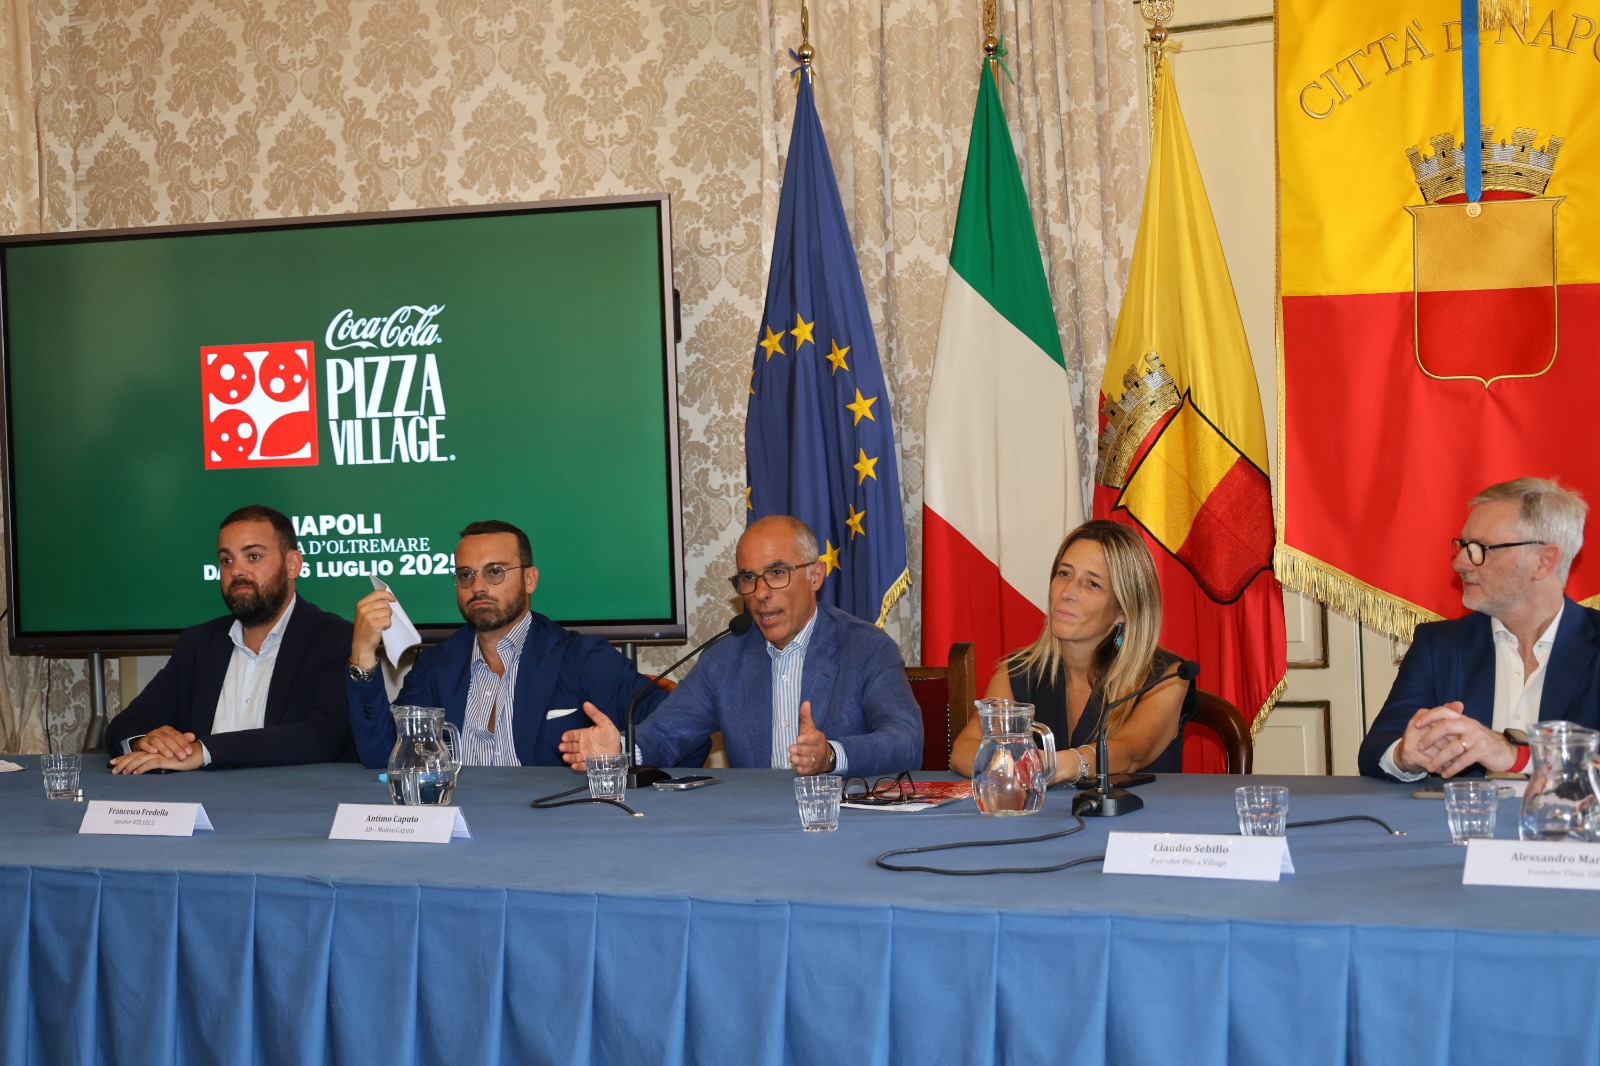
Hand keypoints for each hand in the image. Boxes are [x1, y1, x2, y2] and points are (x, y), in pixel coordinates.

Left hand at [110, 744, 203, 773]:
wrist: (197, 753)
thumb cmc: (184, 758)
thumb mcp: (168, 760)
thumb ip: (158, 761)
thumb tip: (149, 767)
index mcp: (154, 751)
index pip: (135, 754)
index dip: (123, 758)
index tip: (113, 762)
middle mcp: (155, 752)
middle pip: (134, 756)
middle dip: (122, 762)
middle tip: (113, 770)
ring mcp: (160, 755)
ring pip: (139, 759)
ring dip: (129, 766)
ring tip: (122, 772)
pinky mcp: (165, 760)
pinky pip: (150, 764)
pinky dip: (142, 768)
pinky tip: (135, 773)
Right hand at [135, 725, 196, 760]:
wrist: (146, 745)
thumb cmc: (163, 744)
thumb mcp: (174, 741)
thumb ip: (183, 739)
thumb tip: (193, 736)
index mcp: (168, 730)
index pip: (177, 736)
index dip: (184, 744)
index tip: (189, 752)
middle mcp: (158, 731)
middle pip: (168, 739)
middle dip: (176, 748)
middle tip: (182, 757)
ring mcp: (149, 736)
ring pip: (157, 741)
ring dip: (163, 748)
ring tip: (170, 756)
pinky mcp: (141, 742)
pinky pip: (144, 744)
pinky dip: (148, 748)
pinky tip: (154, 752)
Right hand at [351, 589, 395, 669]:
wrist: (361, 644)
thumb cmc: (365, 629)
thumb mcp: (365, 614)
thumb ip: (373, 605)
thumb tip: (388, 599)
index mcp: (361, 604)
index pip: (377, 593)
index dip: (387, 595)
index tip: (393, 599)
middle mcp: (363, 609)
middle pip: (384, 603)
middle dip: (388, 610)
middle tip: (383, 618)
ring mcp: (368, 616)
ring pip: (387, 612)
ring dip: (387, 618)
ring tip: (381, 624)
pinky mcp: (374, 624)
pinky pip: (388, 620)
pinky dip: (387, 625)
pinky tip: (381, 628)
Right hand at [558, 702, 621, 771]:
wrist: (619, 748)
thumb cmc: (610, 735)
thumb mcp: (605, 723)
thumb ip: (595, 714)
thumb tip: (586, 703)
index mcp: (584, 735)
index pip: (573, 735)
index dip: (568, 736)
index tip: (564, 737)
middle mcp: (582, 745)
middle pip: (571, 746)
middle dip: (566, 746)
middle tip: (562, 747)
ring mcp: (585, 755)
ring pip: (574, 756)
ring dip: (569, 757)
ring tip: (566, 757)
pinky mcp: (589, 763)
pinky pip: (582, 766)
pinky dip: (577, 766)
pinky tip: (574, 766)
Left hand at [788, 702, 832, 775]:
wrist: (824, 757)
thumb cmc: (812, 740)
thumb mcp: (809, 728)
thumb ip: (806, 716)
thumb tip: (805, 702)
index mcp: (818, 739)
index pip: (813, 739)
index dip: (806, 739)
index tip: (798, 738)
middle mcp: (818, 750)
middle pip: (810, 750)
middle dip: (801, 750)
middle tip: (791, 748)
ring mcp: (816, 761)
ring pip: (809, 761)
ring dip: (800, 760)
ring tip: (792, 758)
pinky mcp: (812, 770)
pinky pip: (808, 770)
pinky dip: (803, 770)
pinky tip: (798, 768)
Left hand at [1397, 702, 1517, 775]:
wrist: (1506, 751)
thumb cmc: (1481, 741)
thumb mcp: (1467, 730)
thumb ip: (1451, 727)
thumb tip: (1428, 725)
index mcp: (1463, 719)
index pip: (1444, 711)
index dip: (1428, 716)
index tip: (1415, 724)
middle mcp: (1469, 725)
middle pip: (1446, 726)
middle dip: (1430, 737)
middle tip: (1419, 747)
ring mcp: (1477, 738)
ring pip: (1453, 747)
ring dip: (1439, 758)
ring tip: (1429, 767)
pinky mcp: (1482, 751)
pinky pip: (1463, 760)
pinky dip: (1452, 768)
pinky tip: (1445, 774)